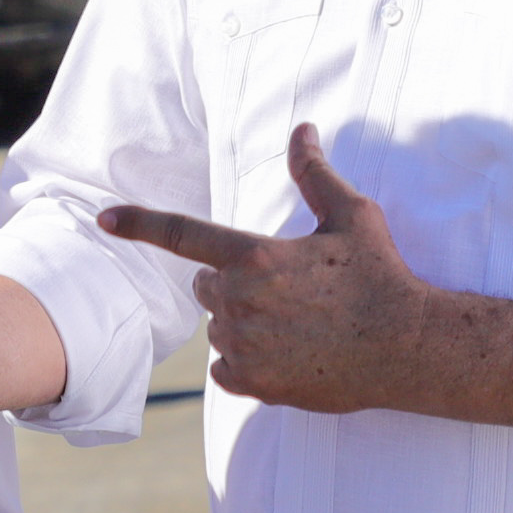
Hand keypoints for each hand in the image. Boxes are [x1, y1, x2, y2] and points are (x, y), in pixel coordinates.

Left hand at [99, 125, 431, 414]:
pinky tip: (289, 355)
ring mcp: (244, 346)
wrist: (407, 347)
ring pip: (220, 328)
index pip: (183, 234)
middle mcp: (240, 301)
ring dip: (244, 324)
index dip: (139, 222)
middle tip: (289, 289)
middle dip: (235, 283)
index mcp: (256, 256)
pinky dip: (247, 362)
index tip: (104, 217)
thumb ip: (314, 174)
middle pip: (207, 286)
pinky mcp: (253, 383)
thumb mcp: (352, 216)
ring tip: (299, 325)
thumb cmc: (381, 276)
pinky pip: (225, 369)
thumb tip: (302, 129)